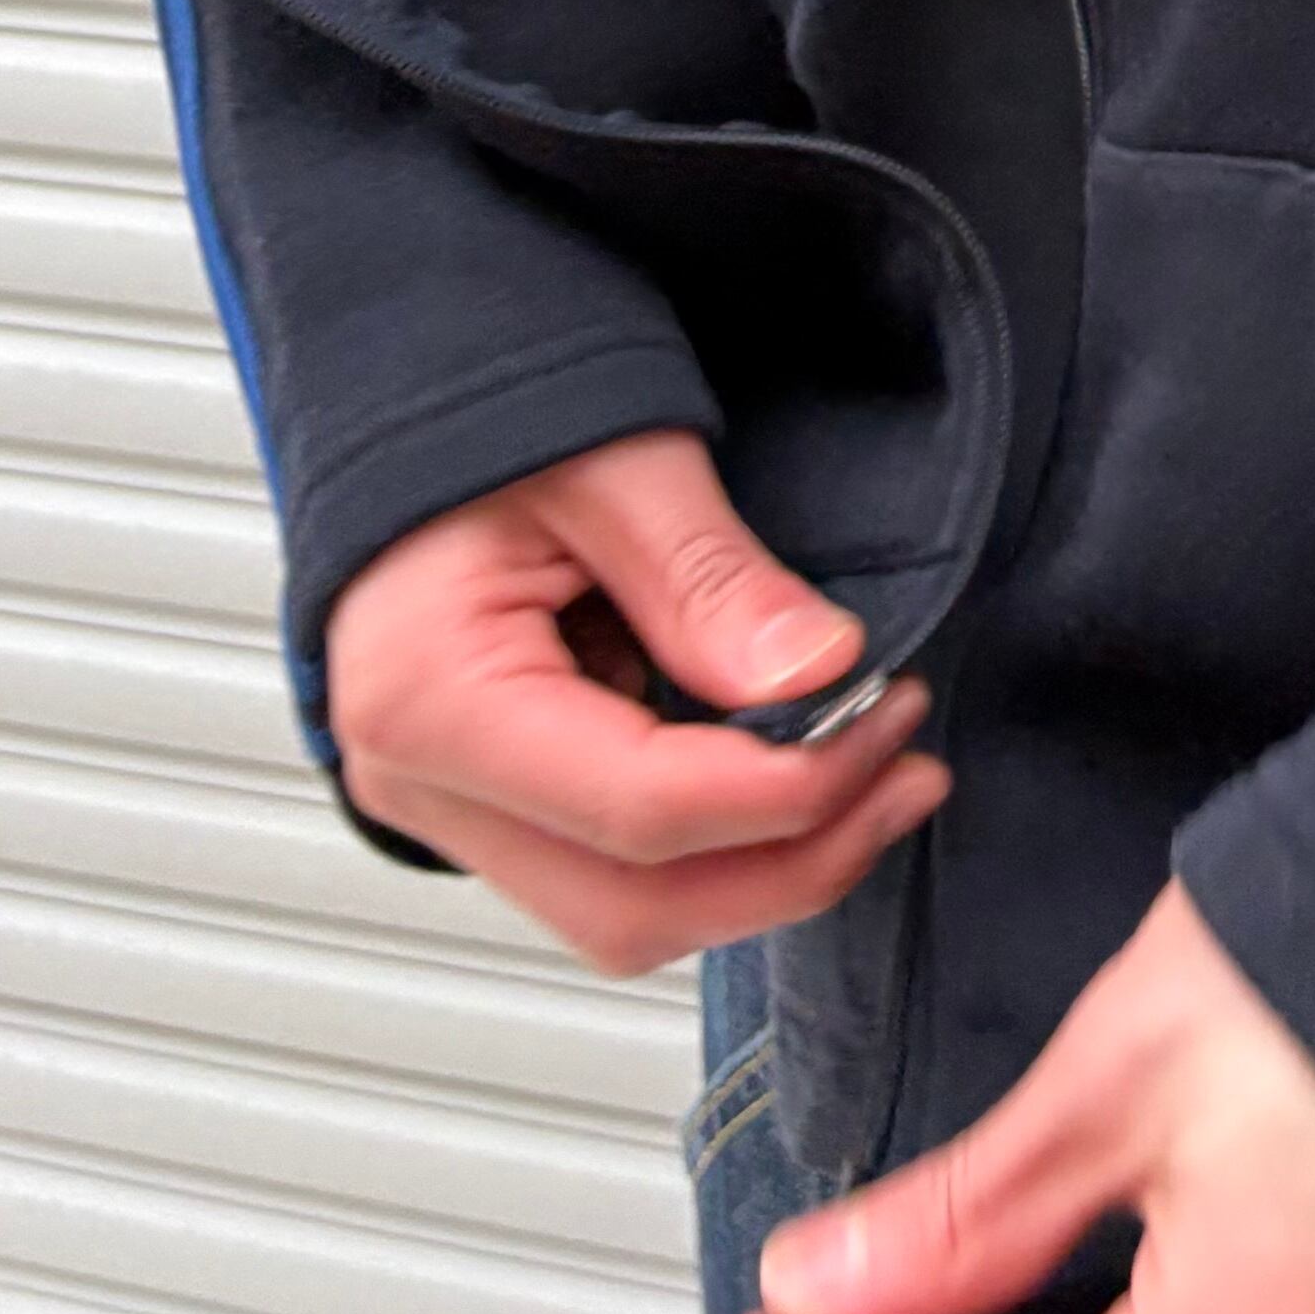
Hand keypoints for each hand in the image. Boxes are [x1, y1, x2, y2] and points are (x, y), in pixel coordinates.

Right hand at [322, 426, 946, 971]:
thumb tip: (818, 676)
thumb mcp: (615, 460)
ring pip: (621, 916)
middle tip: (907, 775)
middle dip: (793, 863)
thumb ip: (710, 577)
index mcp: (430, 700)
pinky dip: (711, 845)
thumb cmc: (484, 408)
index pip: (638, 811)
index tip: (888, 718)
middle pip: (630, 906)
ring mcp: (445, 804)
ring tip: (872, 783)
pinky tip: (787, 775)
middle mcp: (420, 782)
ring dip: (760, 872)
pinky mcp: (486, 799)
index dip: (789, 788)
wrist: (407, 397)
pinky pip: (607, 871)